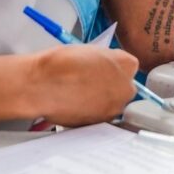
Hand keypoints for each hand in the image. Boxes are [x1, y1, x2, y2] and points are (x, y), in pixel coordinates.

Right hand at [24, 44, 140, 125]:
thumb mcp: (90, 50)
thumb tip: (106, 65)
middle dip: (111, 86)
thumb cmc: (61, 65)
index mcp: (127, 64)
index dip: (113, 68)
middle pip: (124, 87)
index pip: (129, 66)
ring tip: (80, 93)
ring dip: (101, 100)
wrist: (43, 85)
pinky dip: (91, 112)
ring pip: (112, 103)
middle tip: (90, 82)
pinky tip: (77, 104)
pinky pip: (100, 116)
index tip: (103, 69)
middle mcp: (125, 88)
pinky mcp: (100, 123)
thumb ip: (106, 59)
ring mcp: (114, 108)